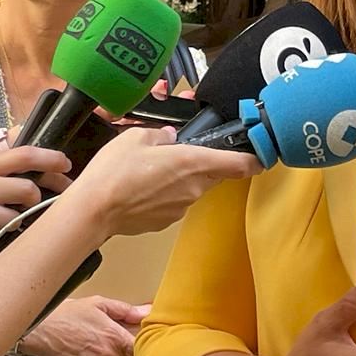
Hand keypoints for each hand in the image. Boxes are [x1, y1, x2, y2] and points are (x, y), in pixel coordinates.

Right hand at [0, 146, 72, 285]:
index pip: (24, 148)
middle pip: (30, 157)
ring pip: (27, 190)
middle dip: (55, 165)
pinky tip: (3, 227)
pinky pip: (13, 218)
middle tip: (69, 179)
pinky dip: (13, 224)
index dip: (49, 155)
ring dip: (32, 204)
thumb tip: (35, 172)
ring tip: (21, 213)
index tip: (64, 163)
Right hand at [21, 295, 149, 355]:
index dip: (147, 347)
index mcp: (113, 336)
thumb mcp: (99, 304)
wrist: (41, 330)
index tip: (147, 344)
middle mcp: (107, 355)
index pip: (141, 349)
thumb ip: (125, 310)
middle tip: (134, 352)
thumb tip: (145, 311)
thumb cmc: (66, 316)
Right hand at [68, 126, 261, 236]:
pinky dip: (166, 193)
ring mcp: (182, 207)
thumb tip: (170, 138)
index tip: (261, 155)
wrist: (94, 210)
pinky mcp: (166, 220)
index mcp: (194, 163)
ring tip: (153, 169)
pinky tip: (143, 186)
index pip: (239, 164)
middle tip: (184, 152)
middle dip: (206, 162)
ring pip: (193, 187)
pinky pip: (175, 201)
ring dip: (182, 177)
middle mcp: (194, 188)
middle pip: (214, 174)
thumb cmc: (115, 171)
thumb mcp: (137, 137)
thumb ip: (161, 135)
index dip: (254, 159)